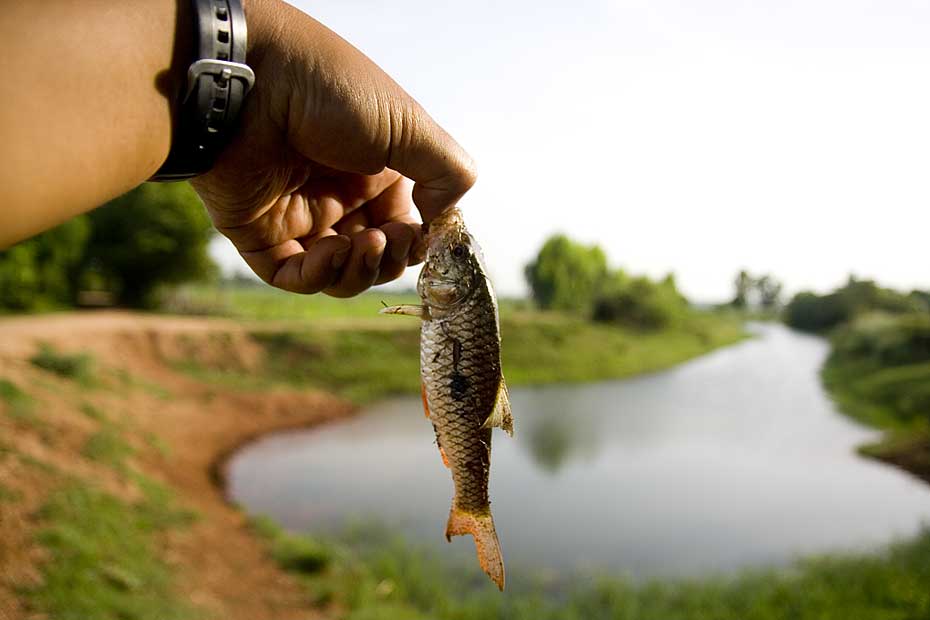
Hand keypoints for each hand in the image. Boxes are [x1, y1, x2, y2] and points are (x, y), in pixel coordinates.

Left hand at [191, 0, 475, 296]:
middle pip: (376, 258)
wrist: (251, 79)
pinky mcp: (259, 232)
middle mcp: (339, 194)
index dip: (418, 242)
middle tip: (388, 237)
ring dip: (361, 272)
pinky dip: (320, 275)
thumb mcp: (409, 125)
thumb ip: (447, 174)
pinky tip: (332, 249)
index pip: (406, 227)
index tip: (424, 236)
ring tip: (365, 243)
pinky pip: (294, 276)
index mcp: (376, 169)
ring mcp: (299, 215)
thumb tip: (440, 222)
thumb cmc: (331, 92)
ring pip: (339, 275)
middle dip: (391, 259)